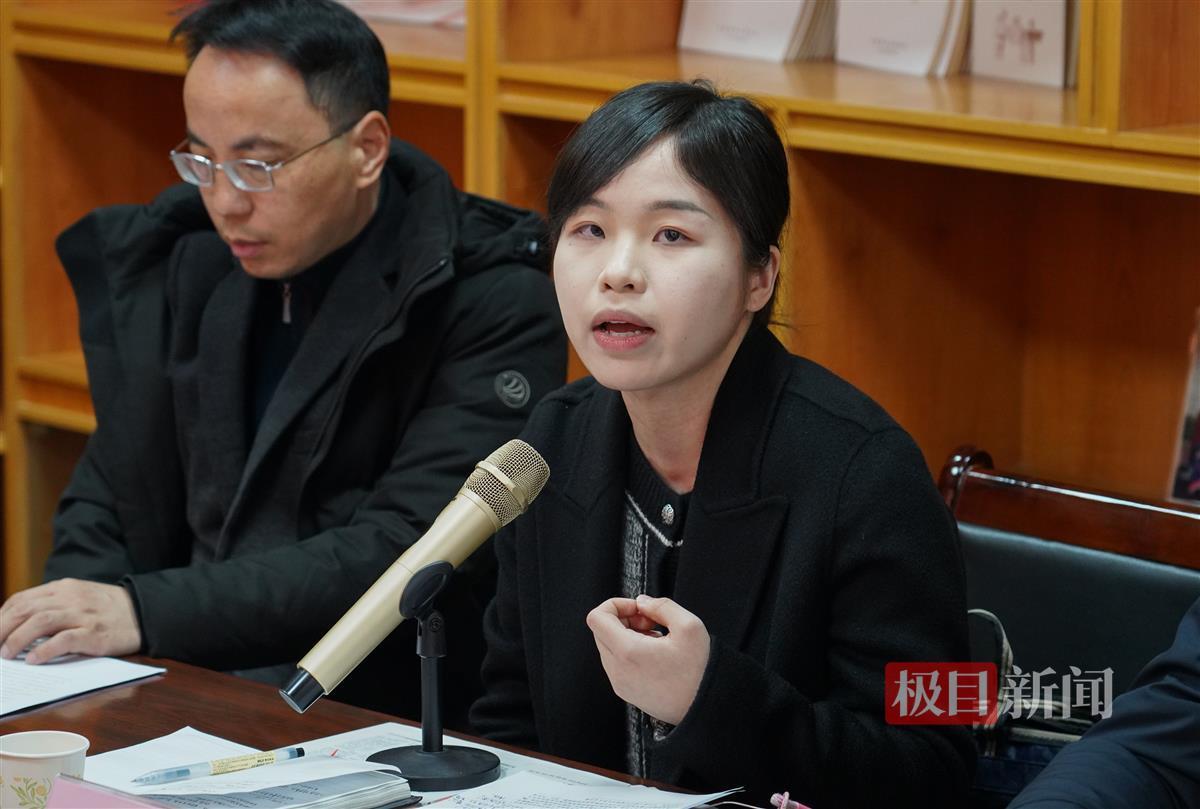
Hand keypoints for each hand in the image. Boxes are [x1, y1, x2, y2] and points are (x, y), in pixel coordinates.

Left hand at [0, 579, 140, 662]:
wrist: (143, 612)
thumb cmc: (107, 610)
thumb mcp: (78, 598)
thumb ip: (53, 605)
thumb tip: (19, 625)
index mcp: (63, 588)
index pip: (22, 599)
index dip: (1, 617)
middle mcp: (70, 598)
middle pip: (26, 609)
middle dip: (2, 629)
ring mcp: (83, 614)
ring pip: (40, 622)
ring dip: (17, 639)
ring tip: (6, 655)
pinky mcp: (94, 633)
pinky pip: (64, 639)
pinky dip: (45, 650)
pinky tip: (33, 660)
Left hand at [586, 594, 709, 725]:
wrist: (705, 708)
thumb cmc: (699, 672)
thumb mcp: (689, 626)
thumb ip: (662, 606)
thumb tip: (642, 602)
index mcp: (627, 652)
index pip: (596, 617)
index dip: (616, 604)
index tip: (639, 608)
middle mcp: (617, 670)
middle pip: (601, 631)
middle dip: (624, 619)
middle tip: (652, 623)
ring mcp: (620, 683)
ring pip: (608, 646)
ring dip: (627, 635)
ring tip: (657, 640)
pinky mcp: (626, 691)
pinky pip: (616, 663)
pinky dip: (630, 652)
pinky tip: (656, 655)